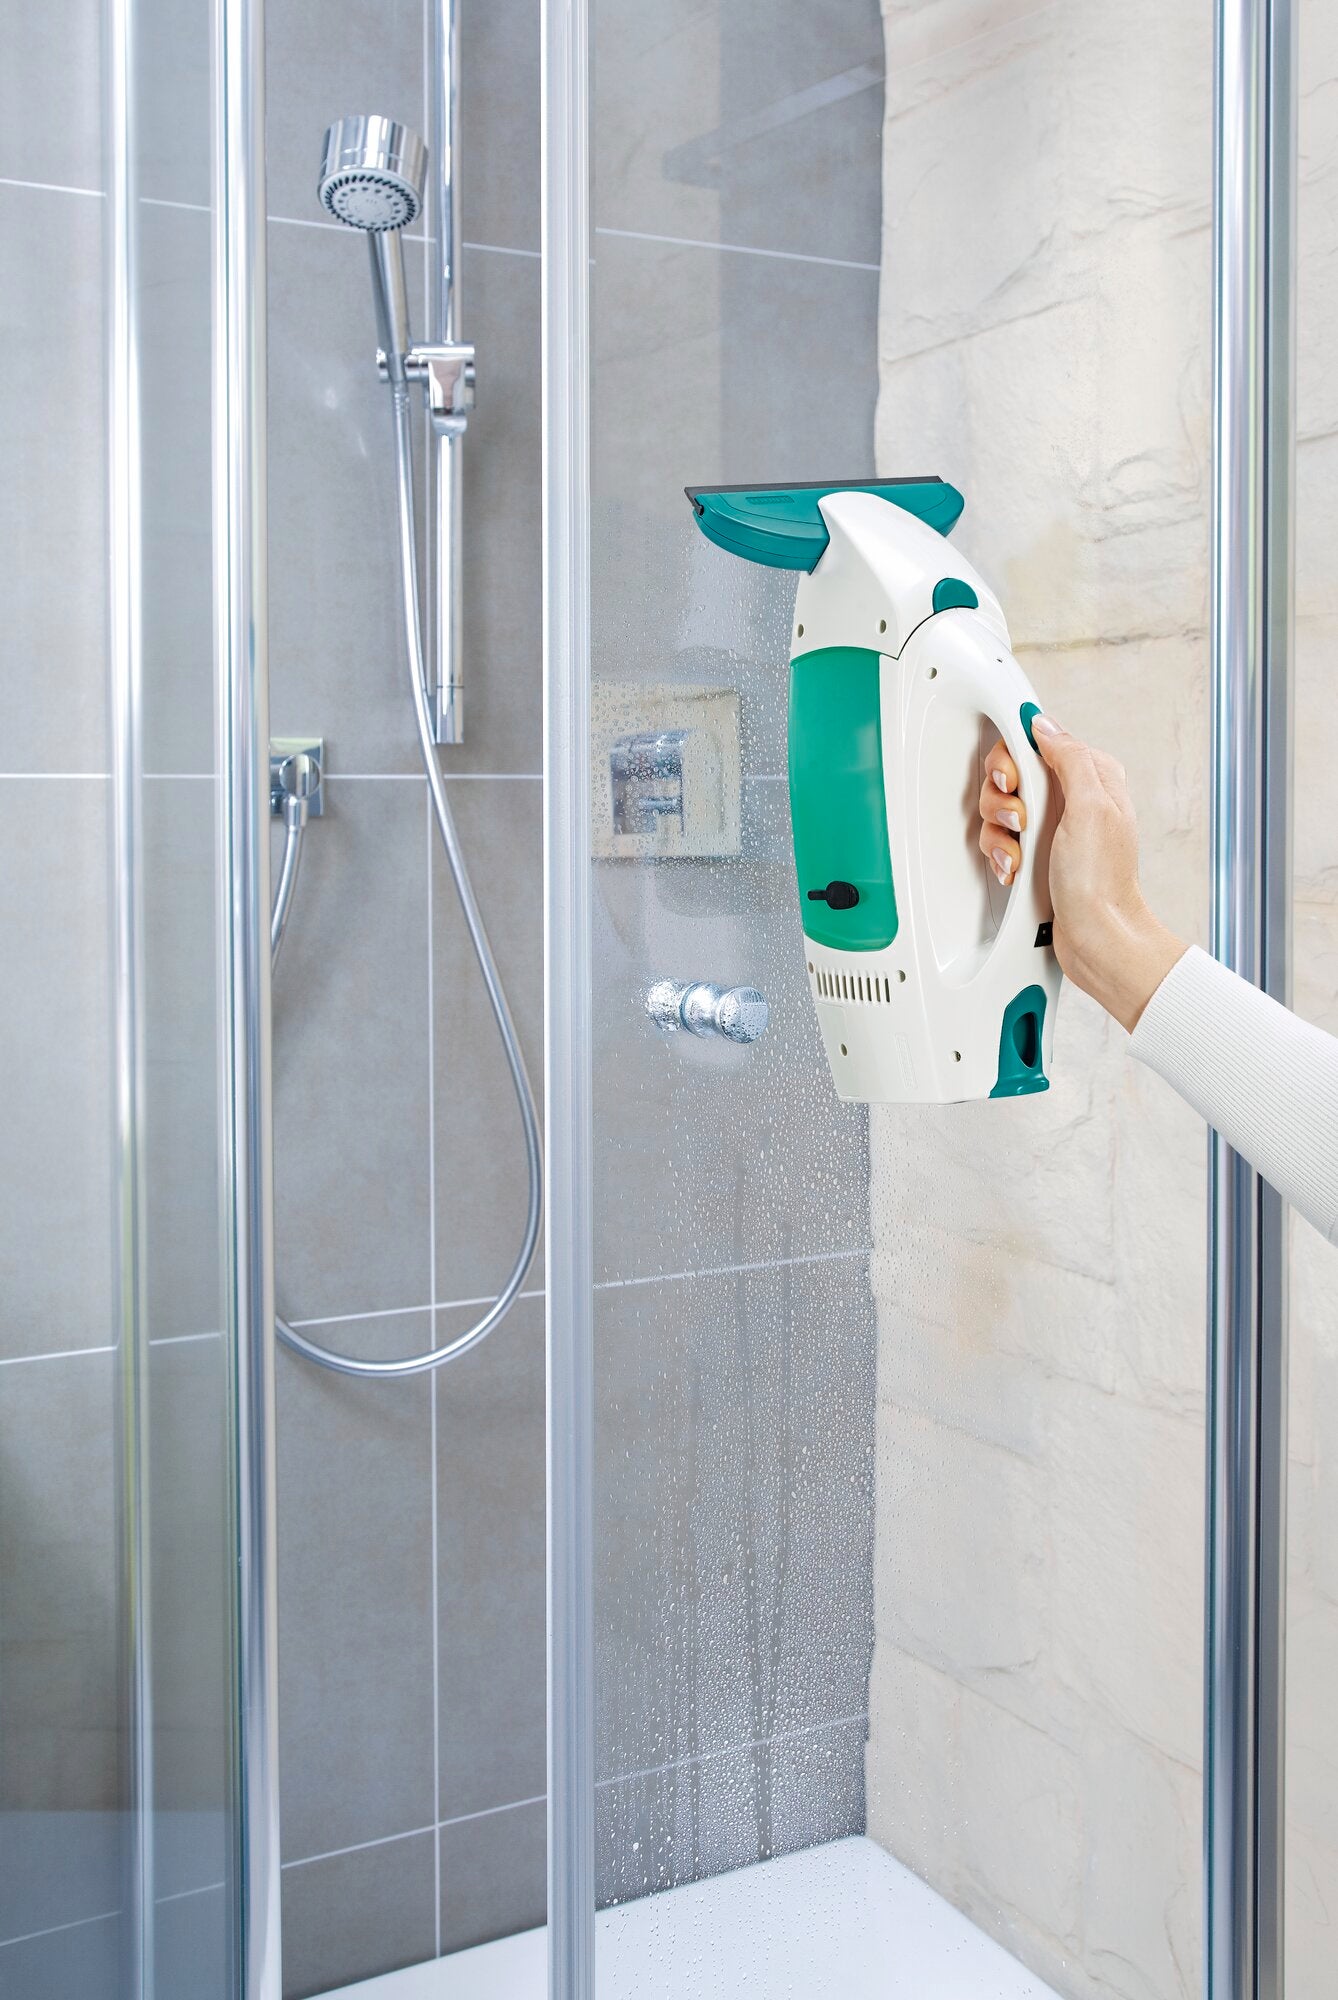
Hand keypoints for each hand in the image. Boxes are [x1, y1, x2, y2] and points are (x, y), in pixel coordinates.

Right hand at [976, 718, 1186, 1032]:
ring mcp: (1050, 828)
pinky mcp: (1034, 854)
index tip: (1012, 781)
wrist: (1096, 936)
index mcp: (1091, 777)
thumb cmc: (1101, 881)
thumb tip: (1043, 725)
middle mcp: (1070, 799)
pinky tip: (1015, 869)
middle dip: (1003, 800)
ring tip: (1019, 853)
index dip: (1015, 759)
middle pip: (1011, 775)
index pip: (1037, 742)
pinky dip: (1001, 855)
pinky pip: (1000, 840)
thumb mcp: (1091, 807)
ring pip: (1000, 808)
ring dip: (1000, 834)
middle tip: (1019, 822)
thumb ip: (1069, 758)